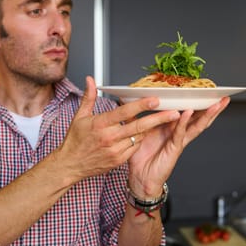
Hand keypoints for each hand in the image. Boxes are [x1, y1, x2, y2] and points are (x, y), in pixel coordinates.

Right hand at [55, 76, 180, 181]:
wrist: (70, 165)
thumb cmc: (75, 141)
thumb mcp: (79, 117)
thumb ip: (89, 97)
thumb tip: (90, 79)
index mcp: (100, 124)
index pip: (124, 113)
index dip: (141, 105)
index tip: (155, 99)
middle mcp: (109, 137)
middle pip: (138, 126)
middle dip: (159, 119)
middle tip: (175, 113)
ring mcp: (115, 151)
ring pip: (139, 137)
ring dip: (150, 129)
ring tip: (163, 120)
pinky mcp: (118, 160)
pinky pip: (134, 148)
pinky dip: (140, 140)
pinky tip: (143, 134)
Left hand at [127, 96, 229, 197]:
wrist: (139, 177)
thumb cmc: (140, 156)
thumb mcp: (139, 130)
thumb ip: (141, 116)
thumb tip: (135, 99)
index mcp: (171, 127)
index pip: (188, 111)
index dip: (197, 102)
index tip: (206, 90)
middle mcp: (178, 133)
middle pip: (199, 118)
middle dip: (211, 107)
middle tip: (223, 96)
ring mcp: (178, 141)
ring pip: (196, 125)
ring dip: (207, 114)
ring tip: (217, 103)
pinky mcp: (174, 148)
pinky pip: (180, 133)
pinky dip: (185, 122)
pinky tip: (188, 112)